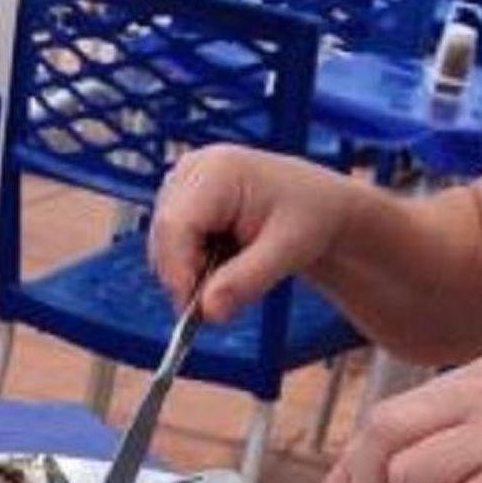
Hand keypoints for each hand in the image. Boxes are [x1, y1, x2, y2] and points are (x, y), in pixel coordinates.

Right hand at [148, 146, 357, 322]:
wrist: (318, 205)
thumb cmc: (310, 217)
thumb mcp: (287, 252)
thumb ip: (246, 281)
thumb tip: (208, 312)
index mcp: (217, 170)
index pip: (175, 225)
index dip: (178, 272)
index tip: (198, 312)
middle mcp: (191, 171)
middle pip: (163, 238)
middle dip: (187, 278)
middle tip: (222, 304)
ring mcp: (181, 186)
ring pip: (164, 249)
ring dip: (193, 274)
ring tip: (238, 268)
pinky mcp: (180, 204)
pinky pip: (170, 250)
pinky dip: (194, 267)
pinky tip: (226, 260)